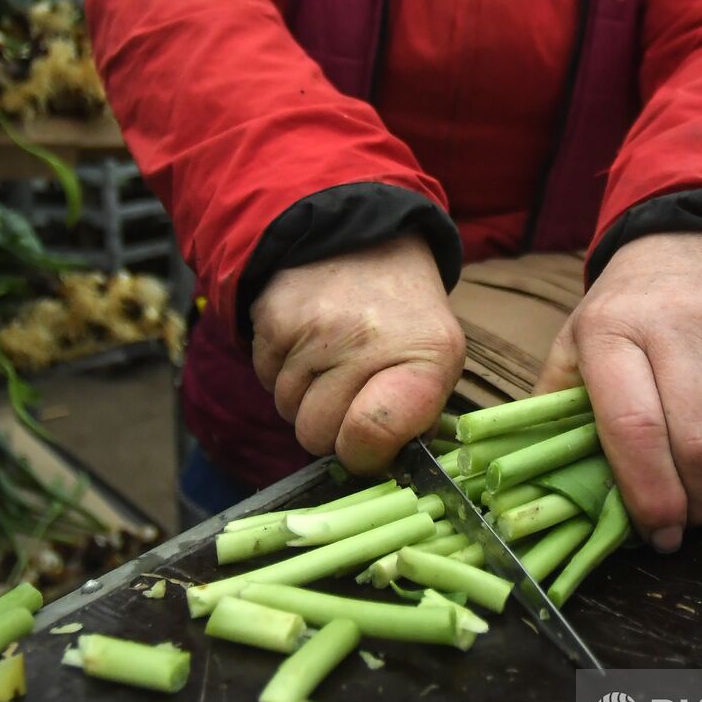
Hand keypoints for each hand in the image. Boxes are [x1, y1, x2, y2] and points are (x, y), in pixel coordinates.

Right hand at [250, 233, 464, 472]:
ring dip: (305, 399)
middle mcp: (366, 341)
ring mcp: (314, 329)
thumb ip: (415, 419)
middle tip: (351, 394)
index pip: (372, 436)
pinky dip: (282, 372)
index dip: (364, 456)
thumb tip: (379, 464)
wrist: (364, 237)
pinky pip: (265, 379)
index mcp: (424, 358)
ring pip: (287, 411)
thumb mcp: (437, 361)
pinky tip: (309, 344)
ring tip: (332, 361)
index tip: (369, 446)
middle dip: (330, 428)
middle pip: (317, 436)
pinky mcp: (273, 318)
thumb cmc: (405, 317)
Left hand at [535, 230, 701, 551]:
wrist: (687, 240)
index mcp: (612, 328)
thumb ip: (557, 412)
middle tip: (695, 515)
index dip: (651, 494)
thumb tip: (546, 487)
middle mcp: (678, 316)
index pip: (635, 427)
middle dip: (701, 500)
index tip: (660, 531)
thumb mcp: (576, 347)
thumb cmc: (627, 312)